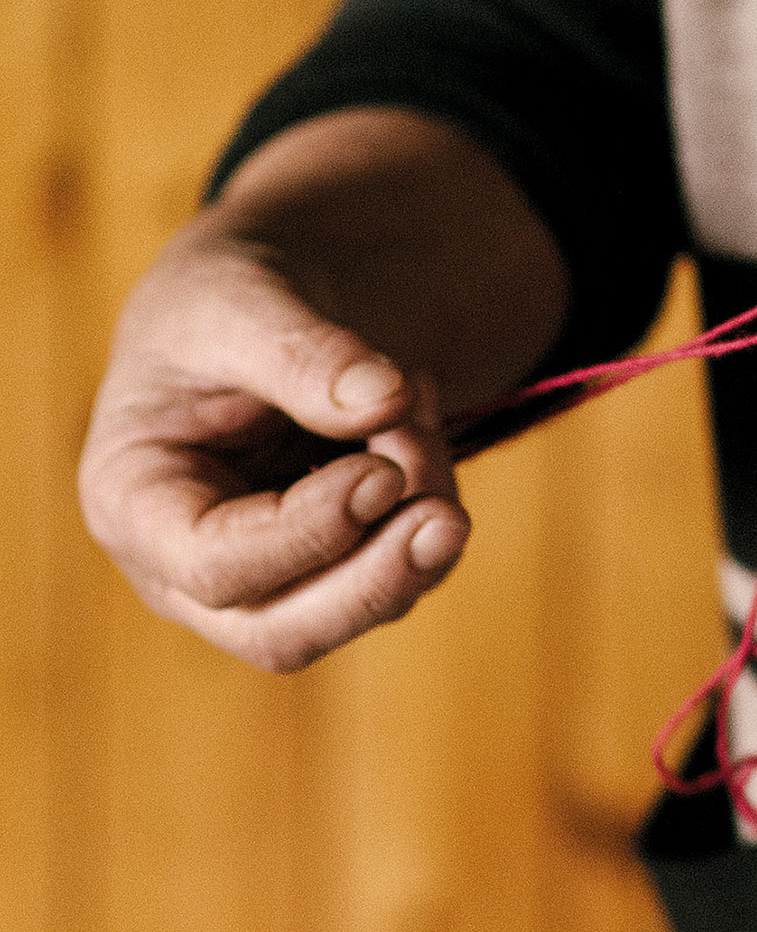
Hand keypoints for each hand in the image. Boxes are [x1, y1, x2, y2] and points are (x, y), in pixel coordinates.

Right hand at [79, 218, 469, 672]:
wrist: (266, 312)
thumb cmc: (221, 307)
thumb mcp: (238, 297)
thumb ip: (300, 350)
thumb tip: (383, 400)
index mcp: (132, 504)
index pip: (213, 566)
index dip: (306, 533)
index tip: (381, 471)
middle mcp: (186, 570)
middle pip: (284, 635)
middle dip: (376, 578)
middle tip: (449, 516)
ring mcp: (264, 586)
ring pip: (361, 609)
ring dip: (417, 511)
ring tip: (415, 396)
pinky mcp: (335, 577)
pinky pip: (406, 574)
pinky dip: (432, 498)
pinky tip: (418, 418)